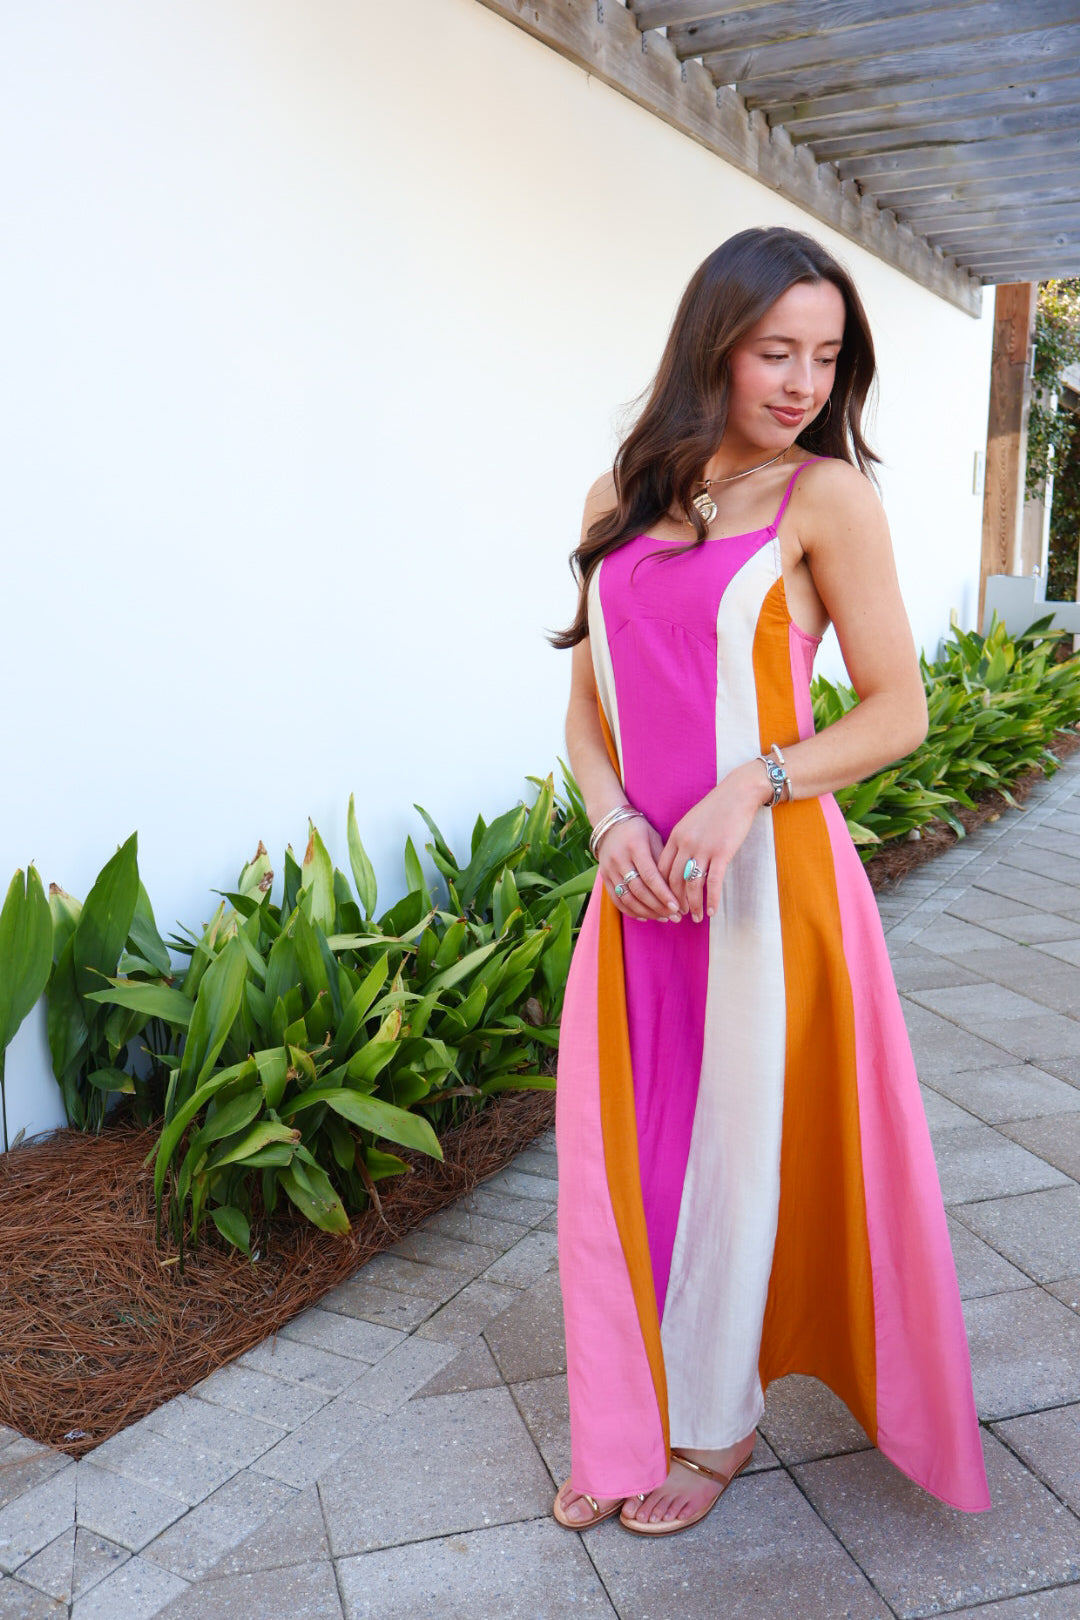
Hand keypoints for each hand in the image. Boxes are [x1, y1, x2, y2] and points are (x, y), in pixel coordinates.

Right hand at [598, 817, 682, 922]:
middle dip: (658, 907)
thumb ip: (663, 861)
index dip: (663, 894)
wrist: (610, 824)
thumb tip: (677, 887)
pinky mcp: (604, 878)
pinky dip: (631, 911)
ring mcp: (609, 870)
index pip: (650, 876)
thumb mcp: (654, 838)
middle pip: (639, 890)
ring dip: (647, 912)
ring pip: (627, 898)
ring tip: (664, 918)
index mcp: (635, 847)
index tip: (677, 906)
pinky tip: (646, 917)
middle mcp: (619, 859)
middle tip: (675, 916)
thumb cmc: (638, 830)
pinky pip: (616, 900)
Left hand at [657, 763, 770, 920]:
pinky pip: (713, 882)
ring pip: (692, 885)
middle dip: (675, 902)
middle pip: (673, 880)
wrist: (738, 793)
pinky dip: (712, 900)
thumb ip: (683, 841)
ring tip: (695, 918)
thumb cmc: (717, 808)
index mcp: (676, 836)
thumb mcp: (692, 822)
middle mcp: (685, 844)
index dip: (662, 889)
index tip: (665, 902)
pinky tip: (712, 911)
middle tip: (678, 916)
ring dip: (693, 905)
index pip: (661, 869)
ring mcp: (703, 848)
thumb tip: (680, 863)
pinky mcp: (722, 852)